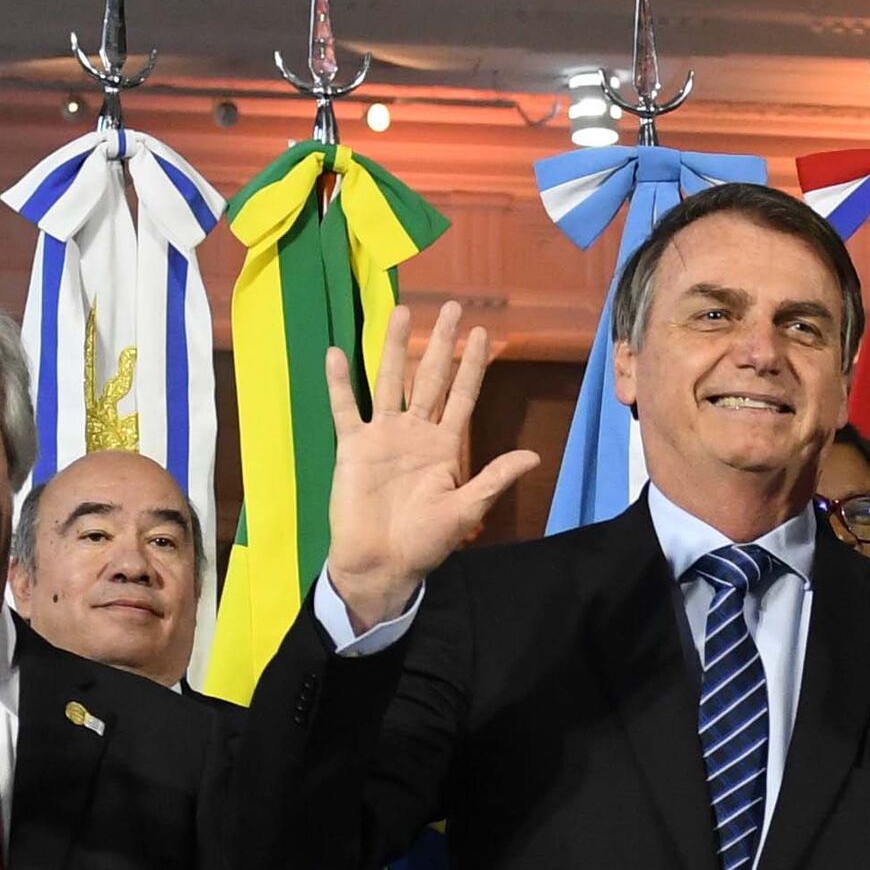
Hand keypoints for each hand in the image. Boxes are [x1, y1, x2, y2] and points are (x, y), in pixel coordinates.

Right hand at [320, 302, 541, 628]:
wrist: (381, 563)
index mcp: (444, 446)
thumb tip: (533, 456)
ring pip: (389, 381)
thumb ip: (493, 478)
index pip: (461, 396)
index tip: (482, 334)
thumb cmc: (425, 542)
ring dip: (395, 347)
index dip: (472, 366)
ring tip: (400, 312)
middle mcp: (414, 432)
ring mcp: (382, 436)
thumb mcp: (465, 510)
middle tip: (450, 306)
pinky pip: (345, 408)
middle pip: (429, 378)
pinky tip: (336, 353)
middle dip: (439, 343)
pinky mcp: (352, 446)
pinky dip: (339, 383)